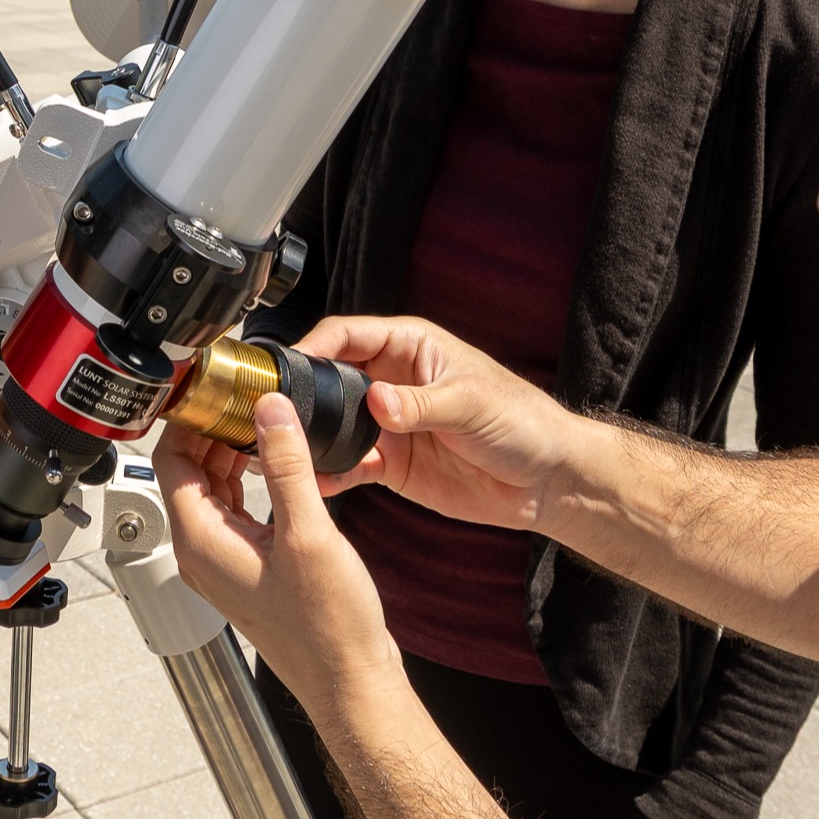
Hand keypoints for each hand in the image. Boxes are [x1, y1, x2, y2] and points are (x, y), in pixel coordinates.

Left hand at [155, 392, 398, 717]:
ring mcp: (224, 563)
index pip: (171, 460)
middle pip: (188, 473)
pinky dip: (249, 482)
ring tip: (264, 423)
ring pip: (212, 492)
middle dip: (214, 431)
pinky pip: (235, 512)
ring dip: (232, 455)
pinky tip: (277, 466)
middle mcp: (202, 553)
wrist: (350, 680)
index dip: (191, 419)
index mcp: (201, 542)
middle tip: (248, 398)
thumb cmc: (328, 628)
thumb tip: (268, 411)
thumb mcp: (308, 534)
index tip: (218, 390)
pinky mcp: (248, 568)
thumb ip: (285, 466)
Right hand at [293, 316, 593, 532]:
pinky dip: (330, 473)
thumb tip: (376, 400)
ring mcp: (388, 424)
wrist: (546, 480)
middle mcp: (392, 382)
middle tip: (273, 412)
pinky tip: (313, 482)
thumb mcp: (472, 404)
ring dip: (310, 436)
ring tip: (283, 450)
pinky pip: (349, 465)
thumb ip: (421, 404)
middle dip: (302, 394)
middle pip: (330, 379)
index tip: (289, 367)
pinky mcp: (392, 464)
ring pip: (334, 425)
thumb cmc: (522, 422)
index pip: (348, 335)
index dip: (314, 345)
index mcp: (410, 348)